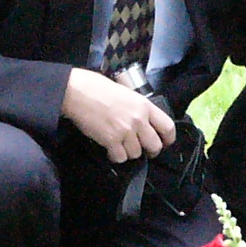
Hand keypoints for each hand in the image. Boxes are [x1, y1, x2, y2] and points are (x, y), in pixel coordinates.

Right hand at [61, 69, 175, 161]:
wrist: (77, 92)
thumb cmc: (97, 88)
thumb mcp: (126, 93)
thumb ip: (138, 108)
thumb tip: (143, 122)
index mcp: (144, 105)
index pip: (168, 127)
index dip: (168, 139)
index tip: (164, 142)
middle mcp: (138, 119)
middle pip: (155, 145)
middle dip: (150, 150)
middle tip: (142, 149)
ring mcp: (125, 131)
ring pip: (136, 154)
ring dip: (129, 152)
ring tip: (120, 145)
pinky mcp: (110, 140)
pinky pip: (120, 157)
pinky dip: (115, 156)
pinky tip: (110, 149)